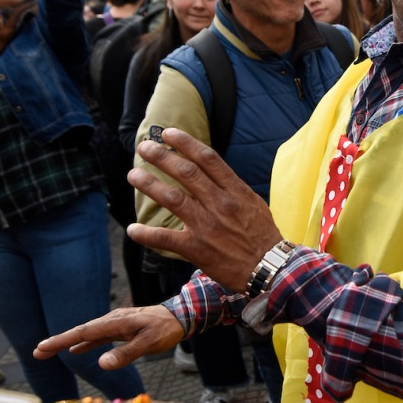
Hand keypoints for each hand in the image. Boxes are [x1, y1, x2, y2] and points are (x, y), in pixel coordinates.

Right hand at [34, 304, 184, 371]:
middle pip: (79, 332)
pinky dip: (85, 344)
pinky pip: (97, 337)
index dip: (61, 341)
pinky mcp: (120, 329)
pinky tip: (77, 351)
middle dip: (58, 342)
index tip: (43, 348)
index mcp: (114, 323)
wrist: (180, 316)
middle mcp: (111, 321)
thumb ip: (126, 354)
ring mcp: (115, 324)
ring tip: (49, 351)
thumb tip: (102, 364)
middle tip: (37, 353)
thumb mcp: (148, 344)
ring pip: (86, 335)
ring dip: (68, 343)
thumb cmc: (166, 329)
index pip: (83, 333)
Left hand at [128, 127, 284, 291]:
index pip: (208, 159)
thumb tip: (212, 173)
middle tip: (144, 147)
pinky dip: (147, 234)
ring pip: (173, 198)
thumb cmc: (262, 236)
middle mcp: (220, 204)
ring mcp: (207, 226)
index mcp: (235, 191)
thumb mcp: (253, 203)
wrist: (269, 268)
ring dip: (150, 184)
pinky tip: (133, 229)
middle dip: (162, 157)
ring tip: (134, 175)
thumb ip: (232, 188)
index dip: (185, 143)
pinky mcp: (197, 248)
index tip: (168, 133)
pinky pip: (166, 239)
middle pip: (186, 173)